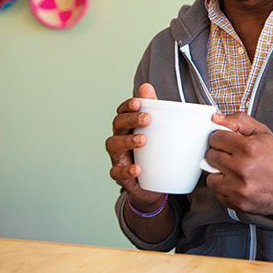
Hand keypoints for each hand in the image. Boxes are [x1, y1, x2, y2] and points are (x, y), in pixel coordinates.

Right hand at [105, 83, 163, 208]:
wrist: (156, 185)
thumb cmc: (155, 153)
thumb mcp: (158, 131)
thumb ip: (154, 108)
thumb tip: (146, 86)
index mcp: (129, 127)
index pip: (123, 111)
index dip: (128, 106)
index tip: (138, 102)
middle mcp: (120, 139)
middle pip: (117, 125)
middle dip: (130, 119)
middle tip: (147, 119)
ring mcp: (119, 158)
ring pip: (113, 145)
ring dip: (127, 141)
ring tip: (143, 140)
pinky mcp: (121, 177)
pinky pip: (117, 173)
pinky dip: (125, 170)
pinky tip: (137, 169)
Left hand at [204, 113, 272, 215]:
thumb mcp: (263, 133)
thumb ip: (239, 121)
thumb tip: (216, 119)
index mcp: (248, 148)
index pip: (216, 138)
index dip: (221, 139)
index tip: (226, 143)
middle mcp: (242, 169)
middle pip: (211, 157)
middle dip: (219, 154)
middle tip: (231, 157)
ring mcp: (238, 188)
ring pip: (210, 177)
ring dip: (219, 173)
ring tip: (233, 171)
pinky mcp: (237, 203)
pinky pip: (217, 193)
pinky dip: (224, 189)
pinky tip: (236, 184)